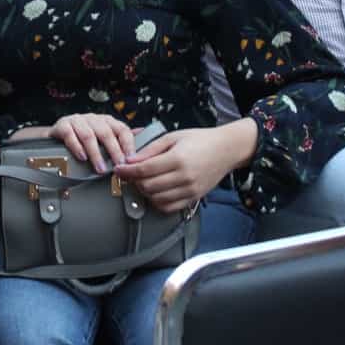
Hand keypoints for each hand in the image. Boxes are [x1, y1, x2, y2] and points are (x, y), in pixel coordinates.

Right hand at [48, 113, 135, 172]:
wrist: (57, 135)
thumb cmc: (82, 137)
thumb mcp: (103, 138)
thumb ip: (120, 140)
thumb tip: (141, 137)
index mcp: (106, 121)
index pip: (121, 129)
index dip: (127, 144)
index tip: (131, 159)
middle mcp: (93, 119)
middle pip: (106, 133)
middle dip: (114, 151)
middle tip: (118, 166)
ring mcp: (77, 121)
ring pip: (89, 136)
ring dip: (96, 154)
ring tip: (100, 168)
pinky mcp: (63, 125)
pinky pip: (70, 136)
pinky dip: (77, 148)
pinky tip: (82, 158)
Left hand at [114, 123, 252, 213]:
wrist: (226, 149)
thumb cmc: (200, 140)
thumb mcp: (173, 137)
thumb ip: (151, 149)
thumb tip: (130, 159)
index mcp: (177, 159)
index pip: (144, 170)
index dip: (127, 171)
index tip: (118, 169)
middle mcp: (184, 177)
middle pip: (148, 186)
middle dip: (133, 181)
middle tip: (128, 174)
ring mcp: (190, 190)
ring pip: (156, 199)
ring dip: (144, 192)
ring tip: (141, 181)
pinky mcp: (193, 198)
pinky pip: (169, 207)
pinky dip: (157, 202)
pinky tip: (154, 192)